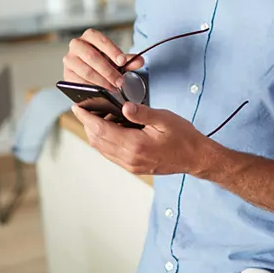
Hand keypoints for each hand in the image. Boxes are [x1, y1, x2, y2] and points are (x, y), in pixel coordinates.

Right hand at [63, 29, 144, 91]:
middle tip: (120, 82)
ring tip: (113, 88)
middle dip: (108, 70)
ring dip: (102, 81)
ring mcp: (69, 60)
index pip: (100, 39)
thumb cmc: (105, 63)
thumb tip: (140, 61)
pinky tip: (101, 92)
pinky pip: (78, 82)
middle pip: (92, 56)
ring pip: (86, 70)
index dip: (112, 50)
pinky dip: (91, 88)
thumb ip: (129, 60)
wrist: (91, 74)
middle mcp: (76, 45)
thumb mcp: (117, 60)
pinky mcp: (67, 74)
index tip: (122, 62)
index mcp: (90, 37)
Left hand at [71, 102, 219, 175]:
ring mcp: (131, 165)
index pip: (101, 130)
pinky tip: (110, 129)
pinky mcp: (133, 167)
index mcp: (136, 145)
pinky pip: (111, 154)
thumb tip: (124, 107)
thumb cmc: (183, 137)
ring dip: (95, 133)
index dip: (86, 117)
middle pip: (97, 140)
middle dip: (88, 124)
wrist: (195, 158)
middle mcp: (130, 158)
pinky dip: (105, 141)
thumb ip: (142, 113)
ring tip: (97, 116)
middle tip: (85, 108)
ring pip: (102, 149)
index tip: (77, 106)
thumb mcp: (164, 119)